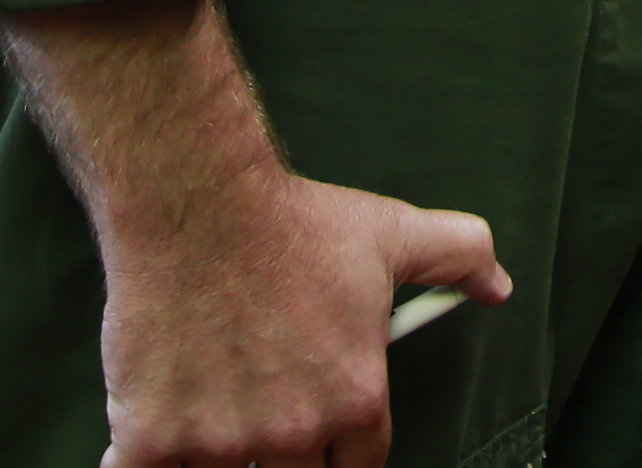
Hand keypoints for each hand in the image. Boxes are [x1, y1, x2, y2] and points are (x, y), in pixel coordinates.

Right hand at [91, 168, 507, 467]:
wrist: (197, 199)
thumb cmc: (292, 221)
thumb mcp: (393, 234)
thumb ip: (460, 258)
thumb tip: (497, 286)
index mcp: (355, 401)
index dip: (339, 454)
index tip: (319, 442)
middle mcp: (292, 434)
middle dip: (280, 456)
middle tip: (263, 421)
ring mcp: (218, 443)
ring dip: (217, 458)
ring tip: (212, 420)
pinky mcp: (150, 439)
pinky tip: (145, 450)